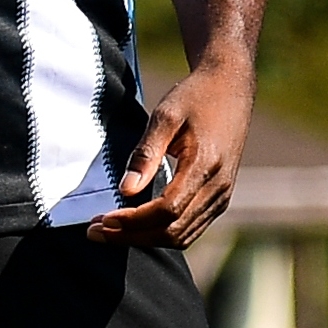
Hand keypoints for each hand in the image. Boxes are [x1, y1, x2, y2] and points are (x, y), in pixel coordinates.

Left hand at [91, 57, 250, 245]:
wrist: (231, 89)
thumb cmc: (195, 97)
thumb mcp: (165, 116)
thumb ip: (146, 154)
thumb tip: (126, 191)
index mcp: (205, 165)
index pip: (167, 210)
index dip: (133, 221)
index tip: (103, 219)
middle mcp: (218, 187)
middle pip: (172, 231)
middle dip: (132, 236)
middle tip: (96, 231)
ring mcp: (222, 196)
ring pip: (182, 236)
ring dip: (144, 239)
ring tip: (111, 230)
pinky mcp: (220, 198)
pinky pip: (190, 229)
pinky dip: (161, 233)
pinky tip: (137, 225)